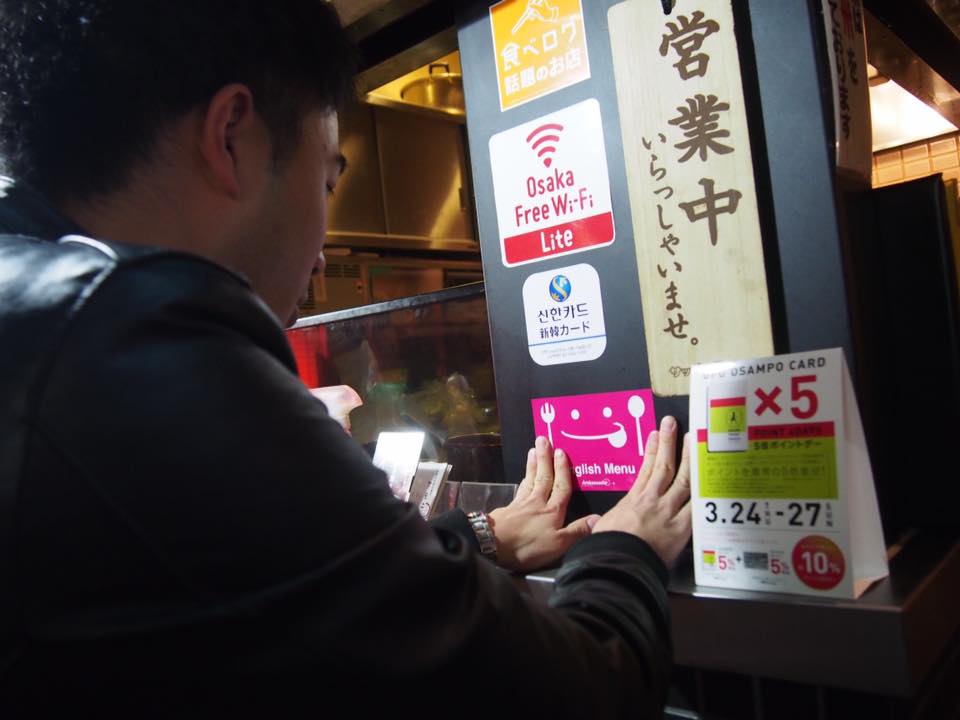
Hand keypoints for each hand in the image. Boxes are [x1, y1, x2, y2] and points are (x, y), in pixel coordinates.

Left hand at [488, 436, 598, 571]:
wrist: (492, 544)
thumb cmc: (528, 546)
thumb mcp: (558, 544)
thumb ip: (577, 531)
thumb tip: (598, 518)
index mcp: (552, 510)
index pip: (561, 487)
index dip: (563, 470)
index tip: (561, 451)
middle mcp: (538, 502)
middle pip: (544, 477)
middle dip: (545, 458)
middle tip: (543, 439)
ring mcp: (521, 504)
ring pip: (530, 480)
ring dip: (533, 465)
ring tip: (533, 450)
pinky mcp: (508, 509)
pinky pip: (519, 490)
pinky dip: (523, 481)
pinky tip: (524, 478)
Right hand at [591, 416, 691, 567]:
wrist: (619, 564)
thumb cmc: (607, 549)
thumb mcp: (602, 530)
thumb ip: (604, 523)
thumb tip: (596, 523)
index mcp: (633, 501)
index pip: (645, 470)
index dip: (652, 451)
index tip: (655, 435)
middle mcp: (653, 501)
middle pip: (665, 468)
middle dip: (669, 444)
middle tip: (673, 425)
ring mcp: (669, 512)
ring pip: (684, 481)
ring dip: (689, 460)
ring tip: (693, 441)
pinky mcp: (682, 528)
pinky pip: (696, 506)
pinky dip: (704, 493)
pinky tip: (710, 480)